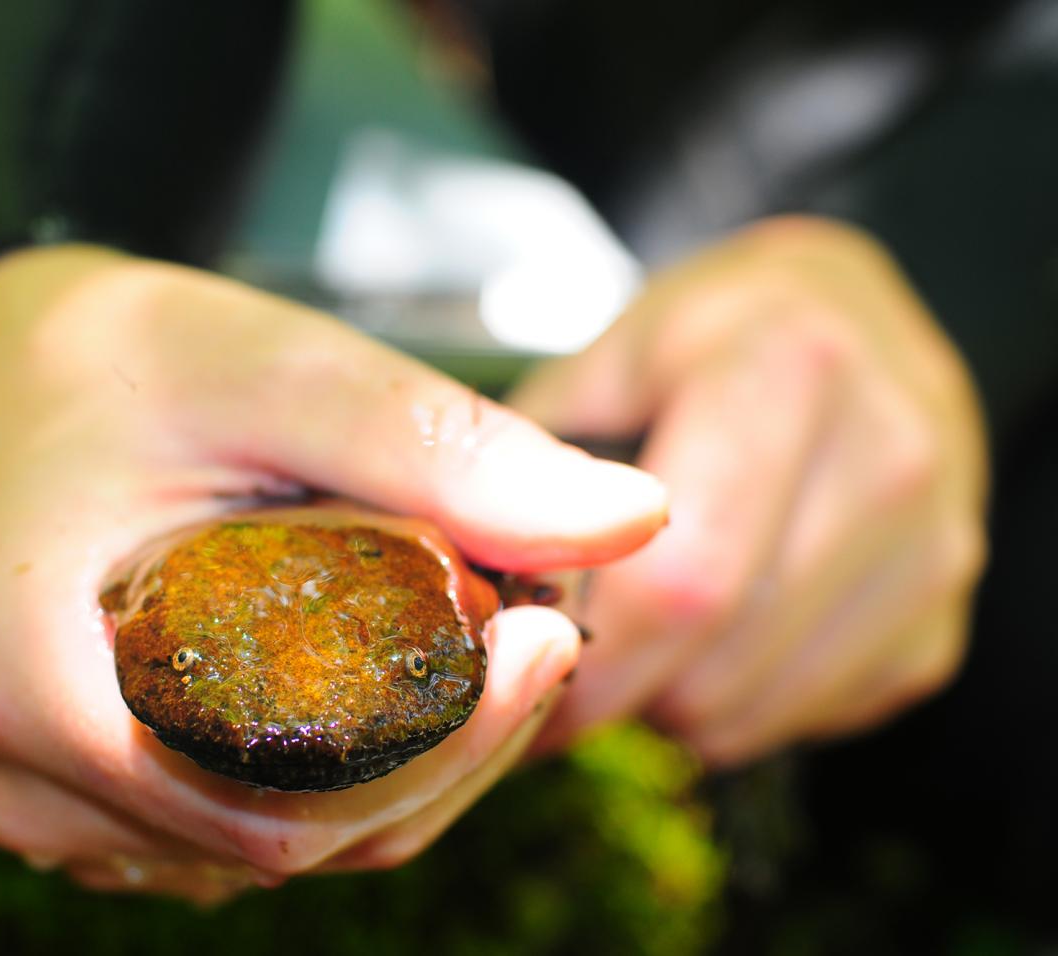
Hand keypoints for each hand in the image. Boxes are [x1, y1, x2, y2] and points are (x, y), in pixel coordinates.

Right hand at [0, 245, 667, 902]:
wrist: (8, 364)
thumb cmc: (120, 356)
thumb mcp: (278, 369)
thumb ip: (442, 446)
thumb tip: (631, 519)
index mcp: (37, 688)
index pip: (288, 809)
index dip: (447, 748)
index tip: (543, 632)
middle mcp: (34, 778)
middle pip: (301, 843)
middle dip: (451, 754)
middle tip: (540, 622)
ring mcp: (60, 800)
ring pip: (288, 849)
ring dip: (410, 767)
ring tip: (478, 640)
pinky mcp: (95, 792)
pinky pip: (249, 832)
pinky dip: (345, 777)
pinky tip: (400, 682)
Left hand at [510, 216, 987, 764]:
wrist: (852, 324)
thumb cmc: (700, 343)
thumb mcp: (598, 363)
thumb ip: (529, 466)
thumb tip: (475, 593)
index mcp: (788, 369)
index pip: (677, 577)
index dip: (578, 652)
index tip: (510, 665)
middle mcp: (890, 457)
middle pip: (714, 659)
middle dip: (610, 688)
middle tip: (553, 658)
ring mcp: (933, 547)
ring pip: (753, 707)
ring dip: (663, 702)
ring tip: (632, 632)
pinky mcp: (942, 621)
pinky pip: (801, 719)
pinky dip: (730, 707)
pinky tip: (708, 636)